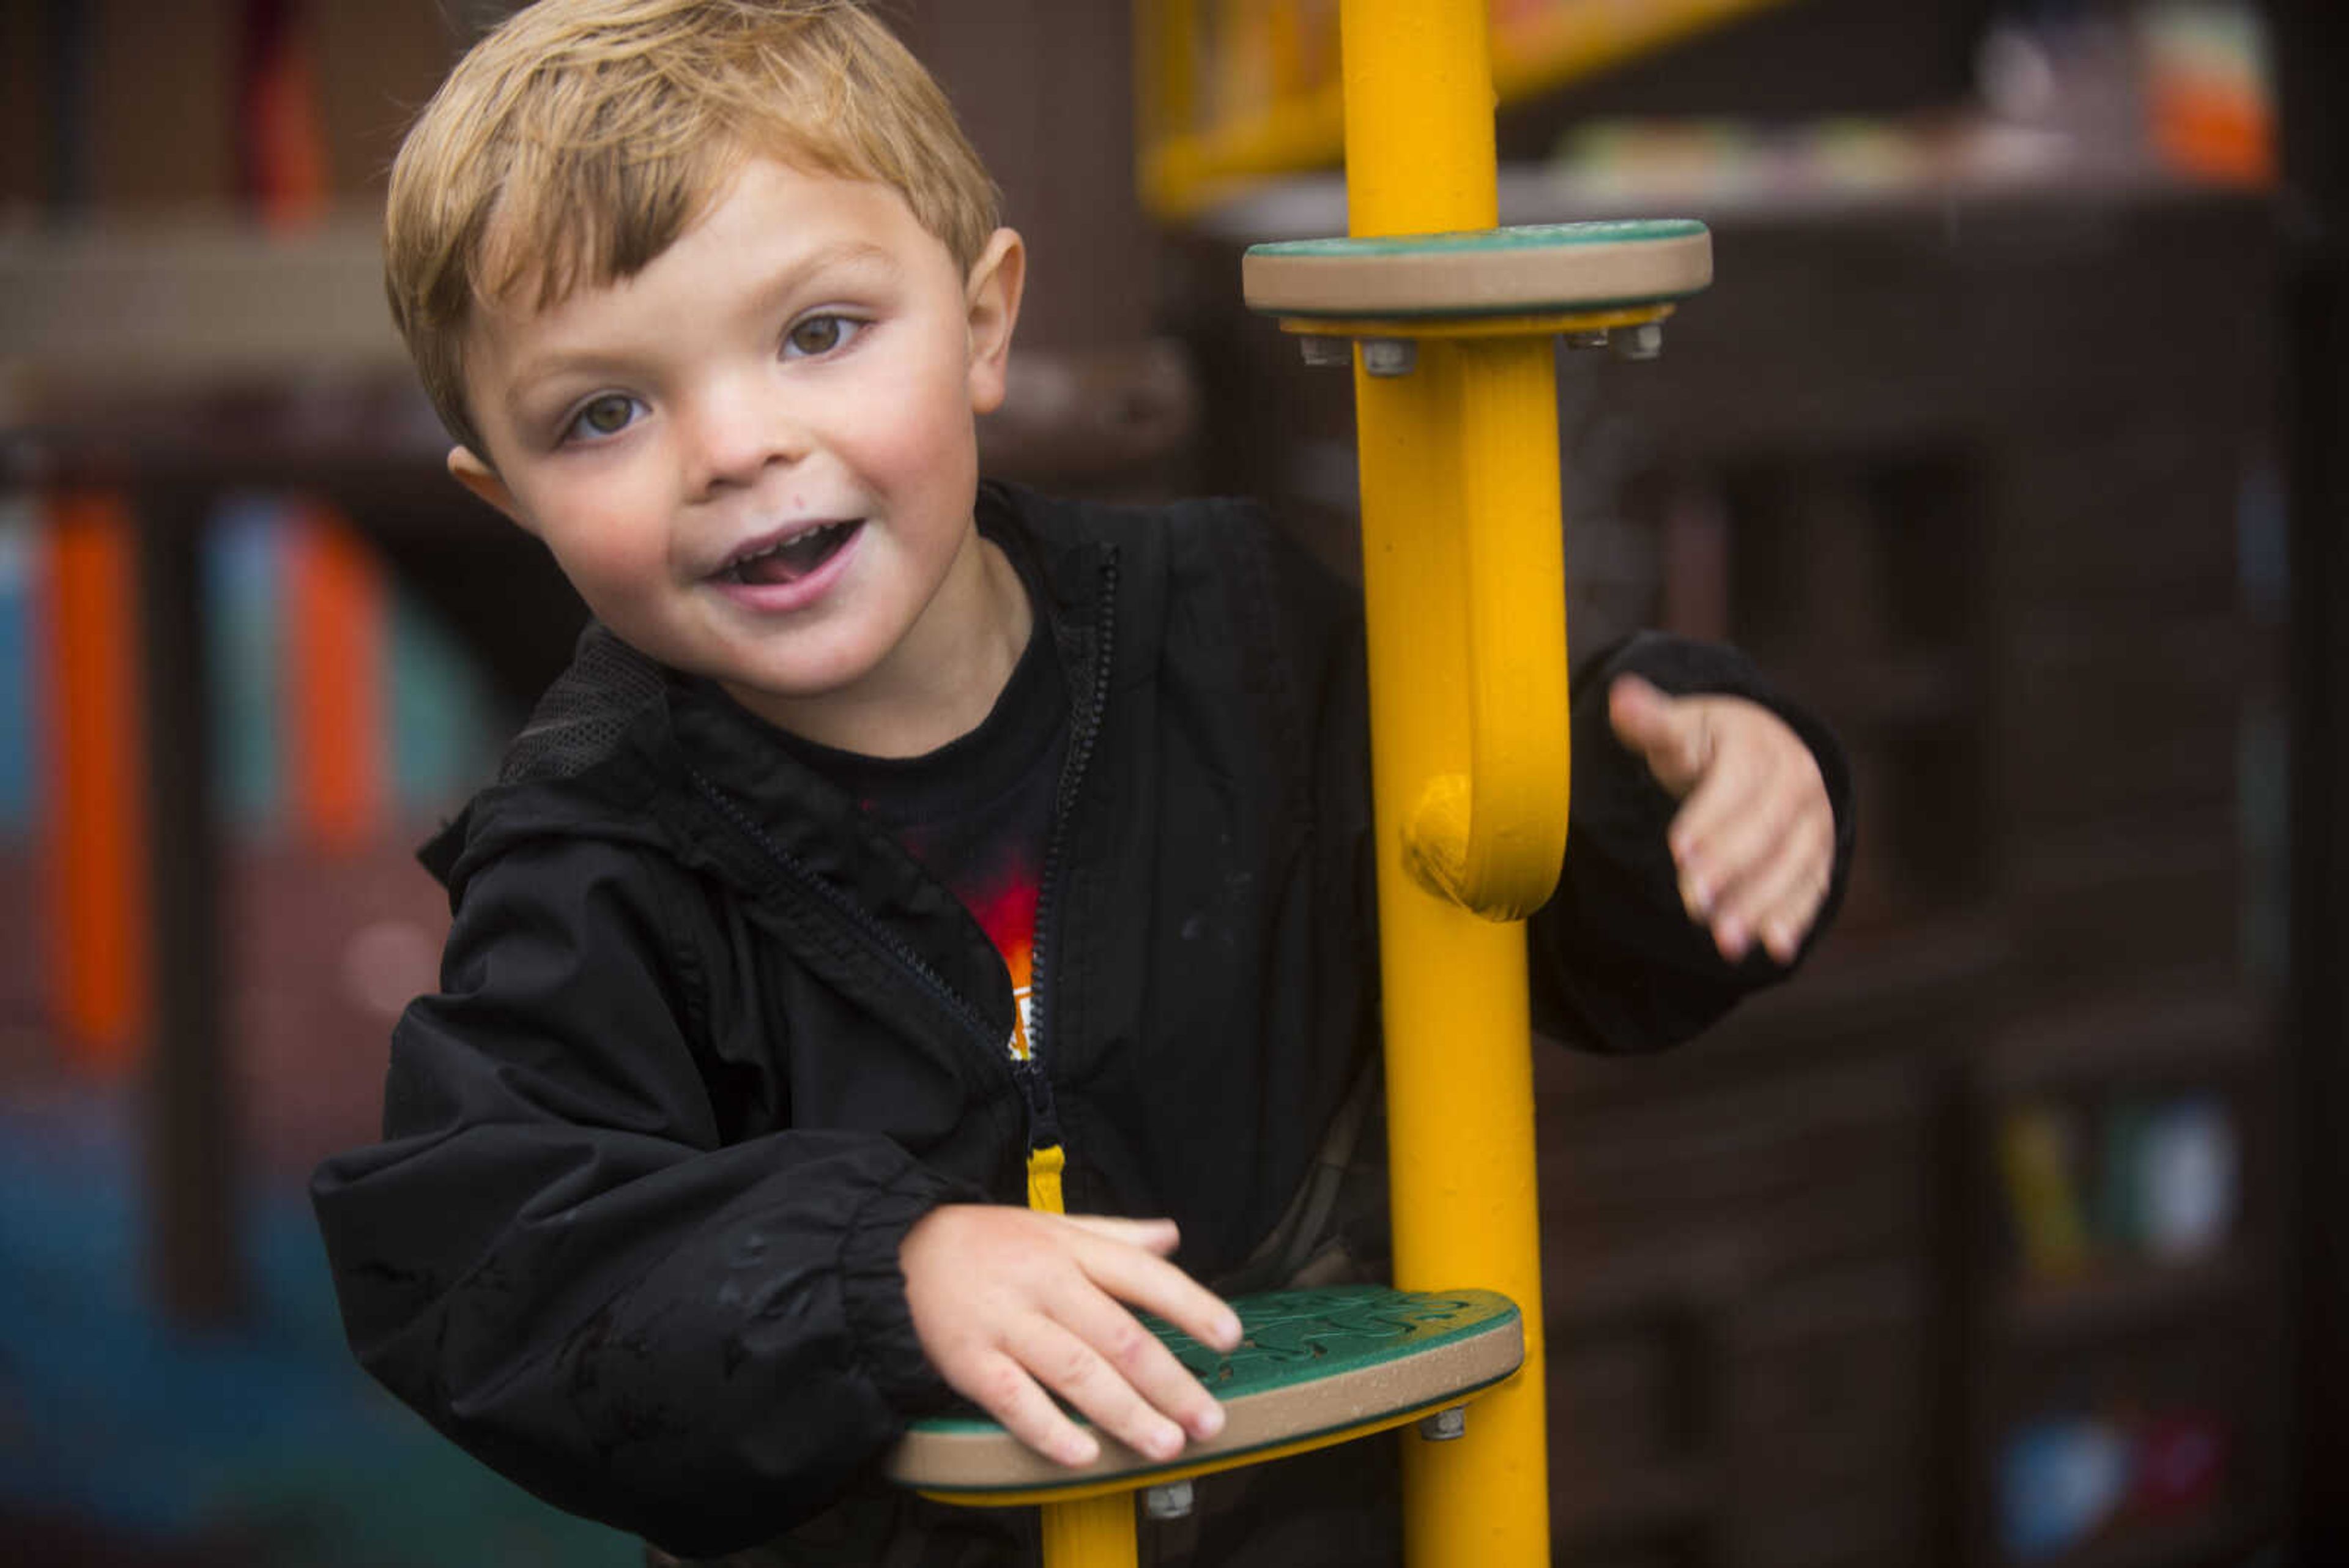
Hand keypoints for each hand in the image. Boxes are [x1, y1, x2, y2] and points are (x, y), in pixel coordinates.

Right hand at [900, 1204, 1241, 1468]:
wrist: (897, 1247)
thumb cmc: (987, 1242)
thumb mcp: (1052, 1225)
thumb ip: (1116, 1235)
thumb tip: (1173, 1237)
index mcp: (1070, 1249)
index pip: (1143, 1276)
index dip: (1190, 1305)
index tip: (1229, 1337)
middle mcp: (1044, 1283)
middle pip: (1119, 1336)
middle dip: (1170, 1381)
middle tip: (1209, 1419)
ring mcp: (1005, 1323)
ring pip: (1075, 1371)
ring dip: (1126, 1412)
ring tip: (1165, 1443)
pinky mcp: (968, 1360)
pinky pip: (1014, 1399)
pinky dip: (1049, 1429)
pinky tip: (1084, 1454)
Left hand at [1607, 674, 1835, 964]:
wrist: (1767, 751)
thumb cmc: (1709, 744)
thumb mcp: (1680, 727)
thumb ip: (1649, 721)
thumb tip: (1620, 695)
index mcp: (1758, 746)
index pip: (1736, 784)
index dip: (1709, 819)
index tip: (1678, 851)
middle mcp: (1796, 783)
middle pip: (1766, 829)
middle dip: (1730, 868)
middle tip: (1693, 903)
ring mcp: (1813, 823)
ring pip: (1791, 865)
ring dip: (1760, 904)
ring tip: (1725, 941)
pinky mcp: (1819, 856)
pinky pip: (1812, 888)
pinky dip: (1795, 918)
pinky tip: (1775, 948)